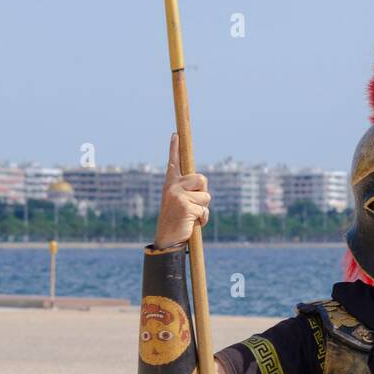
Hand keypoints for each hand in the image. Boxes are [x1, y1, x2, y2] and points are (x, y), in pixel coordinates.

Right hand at [154, 133, 210, 248]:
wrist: (167, 239)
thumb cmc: (177, 221)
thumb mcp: (180, 202)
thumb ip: (189, 190)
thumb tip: (202, 181)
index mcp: (170, 183)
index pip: (174, 162)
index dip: (175, 148)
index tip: (175, 134)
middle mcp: (172, 186)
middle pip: (202, 179)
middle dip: (203, 193)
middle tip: (193, 205)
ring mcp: (177, 195)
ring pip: (206, 196)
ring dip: (203, 209)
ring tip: (191, 216)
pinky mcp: (184, 206)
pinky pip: (204, 210)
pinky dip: (203, 219)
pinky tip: (192, 223)